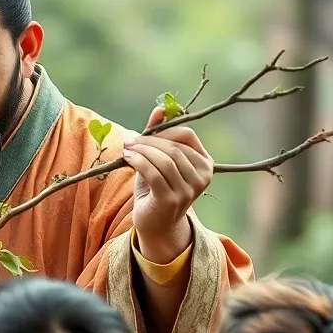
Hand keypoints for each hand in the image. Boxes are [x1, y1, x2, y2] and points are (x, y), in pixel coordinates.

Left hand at [123, 107, 213, 264]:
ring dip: (141, 150)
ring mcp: (188, 190)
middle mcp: (202, 176)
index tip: (143, 132)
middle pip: (174, 147)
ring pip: (164, 159)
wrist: (156, 224)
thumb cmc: (157, 188)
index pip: (187, 135)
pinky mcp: (171, 199)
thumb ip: (159, 135)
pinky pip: (154, 173)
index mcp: (205, 163)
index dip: (164, 130)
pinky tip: (127, 158)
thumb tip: (159, 108)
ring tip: (126, 149)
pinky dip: (138, 161)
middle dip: (148, 140)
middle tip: (129, 141)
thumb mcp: (158, 160)